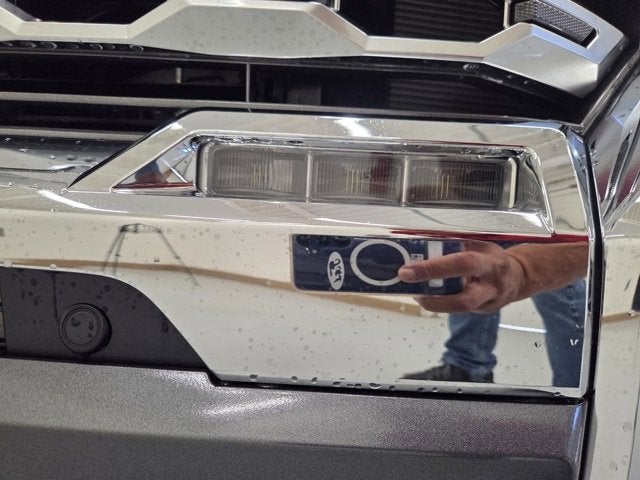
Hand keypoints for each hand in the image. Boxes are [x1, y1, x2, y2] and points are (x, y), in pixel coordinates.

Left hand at [398, 241, 524, 312]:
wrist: (520, 277)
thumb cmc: (491, 257)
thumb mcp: (478, 244)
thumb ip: (455, 244)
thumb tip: (419, 241)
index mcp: (489, 263)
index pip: (461, 264)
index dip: (433, 269)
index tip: (408, 270)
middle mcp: (490, 287)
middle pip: (462, 300)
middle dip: (432, 298)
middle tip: (410, 290)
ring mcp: (488, 303)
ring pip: (459, 309)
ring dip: (433, 302)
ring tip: (415, 293)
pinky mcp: (483, 312)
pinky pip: (458, 309)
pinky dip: (442, 302)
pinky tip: (429, 295)